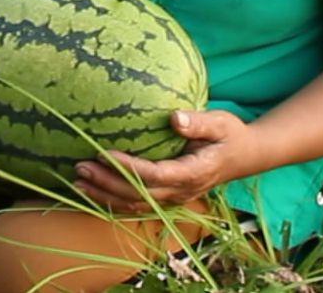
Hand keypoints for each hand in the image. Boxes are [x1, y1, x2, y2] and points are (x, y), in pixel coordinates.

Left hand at [72, 109, 253, 211]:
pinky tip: (92, 192)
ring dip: (105, 195)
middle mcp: (182, 191)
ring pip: (135, 205)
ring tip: (76, 182)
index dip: (129, 168)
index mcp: (193, 173)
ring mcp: (174, 197)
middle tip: (79, 168)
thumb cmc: (230, 134)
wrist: (245, 157)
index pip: (156, 175)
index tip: (104, 154)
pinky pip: (137, 204)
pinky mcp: (168, 197)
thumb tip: (174, 118)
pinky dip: (113, 200)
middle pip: (139, 194)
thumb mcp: (220, 122)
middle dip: (107, 184)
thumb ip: (198, 121)